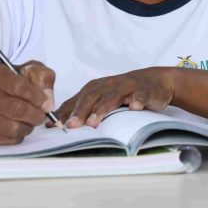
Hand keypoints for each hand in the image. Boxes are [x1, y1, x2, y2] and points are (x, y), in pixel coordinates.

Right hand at [0, 60, 55, 144]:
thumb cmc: (10, 81)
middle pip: (16, 109)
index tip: (46, 103)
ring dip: (28, 126)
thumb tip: (48, 102)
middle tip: (42, 115)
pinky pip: (7, 139)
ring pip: (12, 128)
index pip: (18, 86)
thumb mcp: (28, 70)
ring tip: (30, 120)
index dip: (37, 96)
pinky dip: (18, 136)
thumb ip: (42, 78)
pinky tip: (17, 126)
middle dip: (36, 114)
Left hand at [55, 68, 174, 128]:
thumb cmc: (123, 93)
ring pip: (112, 97)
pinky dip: (137, 101)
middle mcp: (108, 85)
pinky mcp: (144, 90)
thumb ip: (81, 109)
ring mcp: (127, 86)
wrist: (156, 81)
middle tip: (71, 126)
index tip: (52, 126)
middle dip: (80, 111)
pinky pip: (140, 95)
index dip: (64, 113)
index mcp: (94, 88)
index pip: (76, 100)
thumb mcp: (101, 98)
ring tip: (94, 122)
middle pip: (91, 97)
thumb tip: (52, 125)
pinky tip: (134, 108)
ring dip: (103, 109)